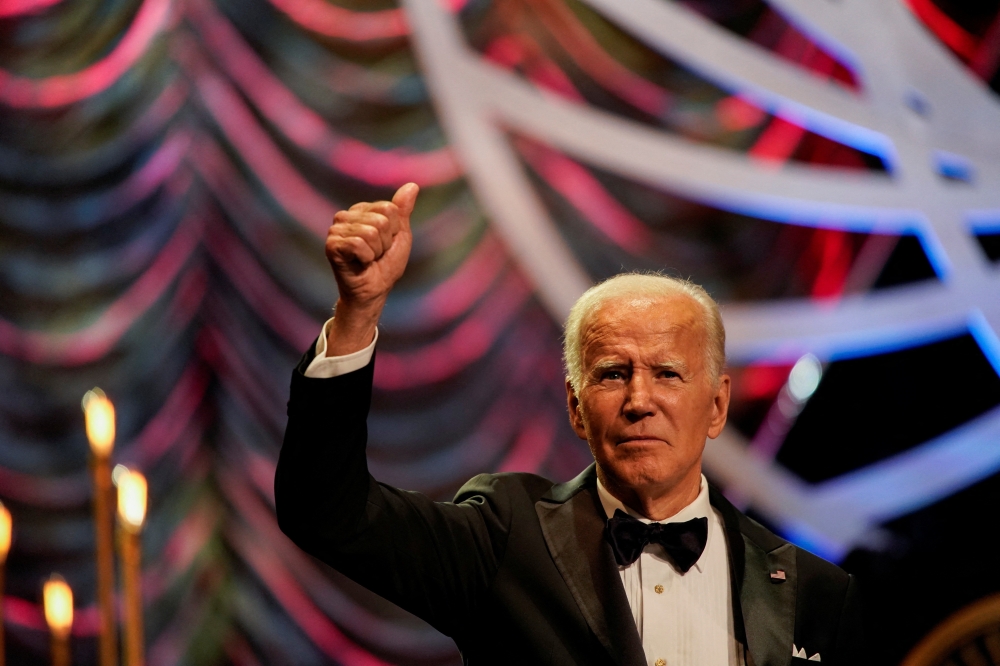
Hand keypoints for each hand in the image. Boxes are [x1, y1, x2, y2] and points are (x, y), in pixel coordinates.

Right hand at [324, 182, 417, 353]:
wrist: (374, 290)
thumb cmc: (386, 264)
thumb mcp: (401, 235)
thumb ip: (403, 210)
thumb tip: (413, 185)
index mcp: (363, 209)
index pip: (389, 209)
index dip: (394, 231)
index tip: (386, 244)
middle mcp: (347, 215)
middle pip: (381, 220)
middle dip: (385, 242)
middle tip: (376, 254)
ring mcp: (337, 229)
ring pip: (370, 232)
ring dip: (376, 252)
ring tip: (368, 259)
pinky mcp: (332, 244)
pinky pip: (358, 244)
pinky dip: (366, 258)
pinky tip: (360, 263)